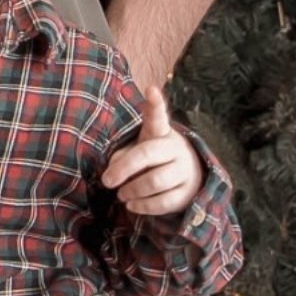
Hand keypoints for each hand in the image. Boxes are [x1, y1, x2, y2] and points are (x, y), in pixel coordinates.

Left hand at [101, 87, 200, 216]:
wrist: (186, 176)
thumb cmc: (153, 158)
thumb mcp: (138, 149)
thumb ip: (124, 154)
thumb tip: (115, 170)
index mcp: (161, 132)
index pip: (158, 116)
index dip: (155, 103)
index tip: (151, 89)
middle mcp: (175, 148)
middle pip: (147, 154)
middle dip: (124, 168)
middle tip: (106, 181)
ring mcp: (185, 170)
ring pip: (155, 182)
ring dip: (133, 190)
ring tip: (121, 195)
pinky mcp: (188, 193)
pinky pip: (164, 202)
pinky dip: (144, 206)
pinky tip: (132, 205)